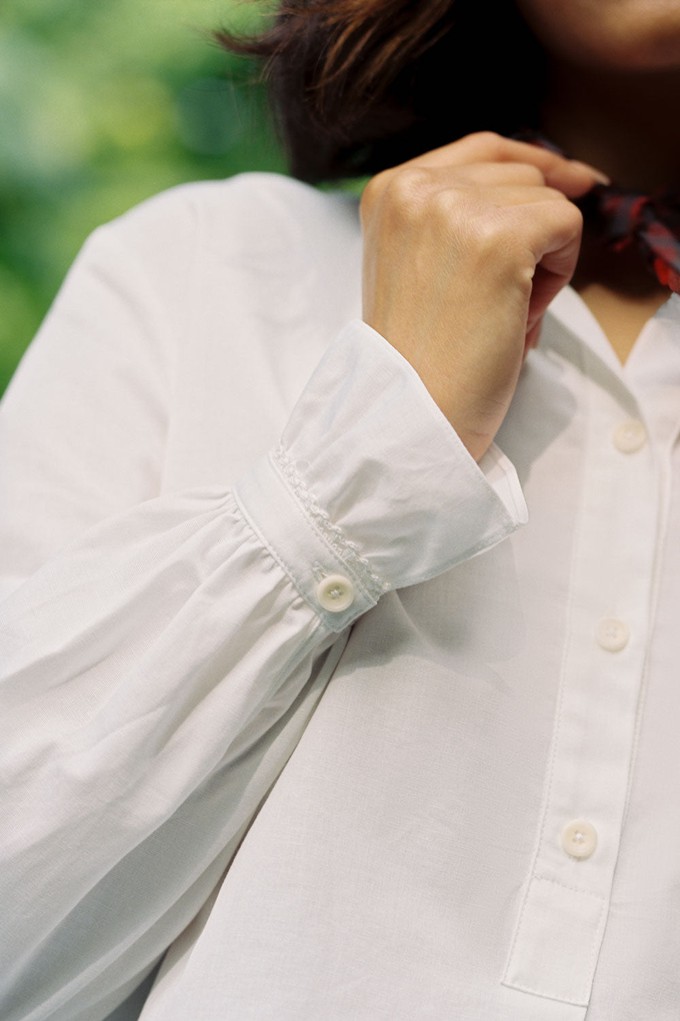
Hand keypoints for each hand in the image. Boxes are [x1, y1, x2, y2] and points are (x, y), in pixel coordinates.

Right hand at [360, 131, 604, 460]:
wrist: (412, 412)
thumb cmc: (424, 356)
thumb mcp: (418, 262)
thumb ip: (457, 214)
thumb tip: (552, 176)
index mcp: (389, 190)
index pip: (483, 148)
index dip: (534, 165)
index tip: (574, 181)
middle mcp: (417, 187)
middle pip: (520, 174)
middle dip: (529, 231)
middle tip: (498, 299)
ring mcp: (456, 208)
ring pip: (547, 200)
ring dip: (542, 255)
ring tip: (499, 309)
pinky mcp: (498, 238)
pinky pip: (567, 225)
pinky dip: (559, 272)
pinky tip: (520, 310)